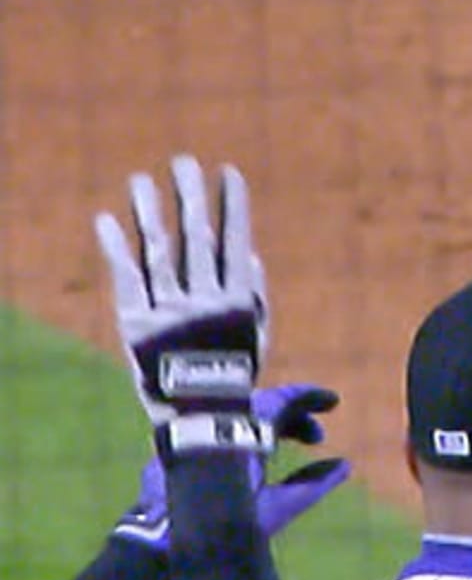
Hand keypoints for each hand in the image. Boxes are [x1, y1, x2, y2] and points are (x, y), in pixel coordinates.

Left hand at [95, 156, 271, 456]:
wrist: (200, 417)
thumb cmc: (232, 373)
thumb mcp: (256, 337)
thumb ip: (256, 295)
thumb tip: (245, 252)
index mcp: (239, 301)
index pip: (235, 241)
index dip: (232, 206)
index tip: (229, 173)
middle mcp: (205, 301)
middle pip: (196, 238)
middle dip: (191, 197)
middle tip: (184, 162)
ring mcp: (169, 311)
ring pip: (159, 252)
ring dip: (150, 212)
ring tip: (142, 180)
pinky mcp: (136, 324)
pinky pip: (127, 280)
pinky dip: (117, 249)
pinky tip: (108, 220)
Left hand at [112, 384, 354, 552]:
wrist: (169, 538)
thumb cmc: (226, 524)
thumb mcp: (280, 506)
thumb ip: (314, 483)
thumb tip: (343, 466)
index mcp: (242, 432)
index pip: (280, 400)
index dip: (308, 397)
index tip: (332, 403)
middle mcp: (217, 427)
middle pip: (261, 408)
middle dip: (294, 418)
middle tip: (317, 437)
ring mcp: (197, 437)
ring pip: (241, 419)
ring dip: (272, 427)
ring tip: (291, 449)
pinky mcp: (184, 453)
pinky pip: (220, 430)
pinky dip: (248, 436)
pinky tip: (261, 458)